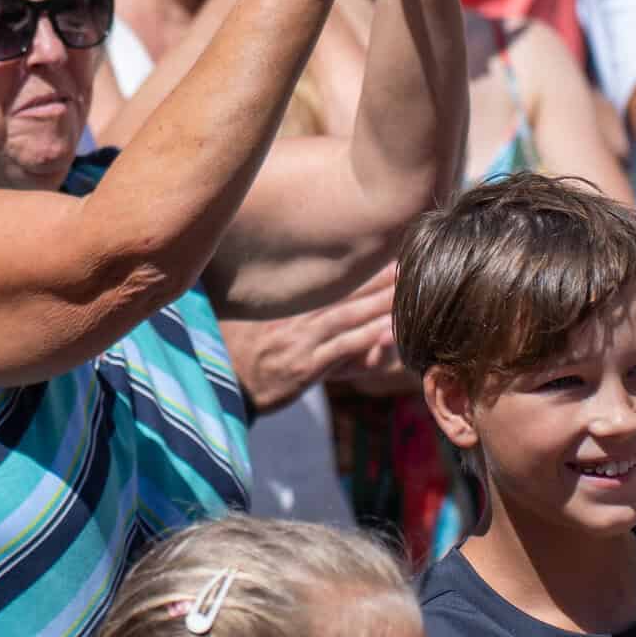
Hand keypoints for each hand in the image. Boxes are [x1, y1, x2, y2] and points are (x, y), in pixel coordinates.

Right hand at [223, 269, 399, 413]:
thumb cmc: (248, 356)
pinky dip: (366, 338)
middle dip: (379, 277)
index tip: (390, 250)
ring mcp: (299, 340)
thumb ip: (302, 320)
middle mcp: (295, 315)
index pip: (333, 279)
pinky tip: (388, 331)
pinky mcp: (303, 367)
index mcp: (290, 303)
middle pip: (345, 291)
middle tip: (411, 261)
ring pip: (347, 315)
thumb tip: (329, 307)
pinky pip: (340, 349)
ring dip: (380, 303)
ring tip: (408, 291)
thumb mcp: (271, 329)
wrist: (224, 386)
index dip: (363, 266)